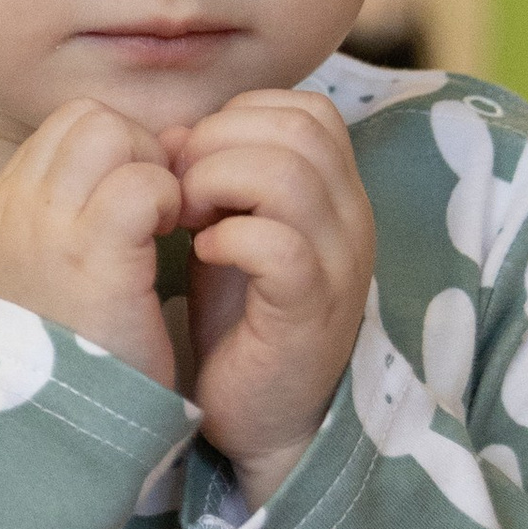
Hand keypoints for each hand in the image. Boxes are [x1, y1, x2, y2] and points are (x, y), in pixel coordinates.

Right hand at [0, 101, 181, 383]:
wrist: (62, 423)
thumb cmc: (78, 353)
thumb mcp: (57, 275)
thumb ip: (81, 214)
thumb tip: (147, 150)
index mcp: (2, 215)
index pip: (63, 131)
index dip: (114, 153)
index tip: (136, 204)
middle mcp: (14, 211)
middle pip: (86, 119)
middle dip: (136, 149)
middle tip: (156, 209)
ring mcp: (46, 227)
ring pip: (110, 132)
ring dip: (152, 169)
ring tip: (162, 223)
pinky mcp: (92, 251)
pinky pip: (143, 182)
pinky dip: (168, 199)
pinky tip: (170, 240)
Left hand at [169, 90, 374, 507]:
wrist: (261, 418)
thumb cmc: (240, 320)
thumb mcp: (230, 231)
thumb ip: (216, 176)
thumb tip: (177, 132)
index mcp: (335, 193)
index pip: (306, 111)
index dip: (237, 118)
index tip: (191, 160)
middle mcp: (350, 221)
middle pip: (299, 129)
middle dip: (220, 142)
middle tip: (179, 188)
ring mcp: (337, 266)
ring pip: (290, 176)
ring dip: (218, 183)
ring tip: (186, 219)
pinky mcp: (310, 312)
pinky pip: (280, 245)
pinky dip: (229, 238)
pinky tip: (203, 256)